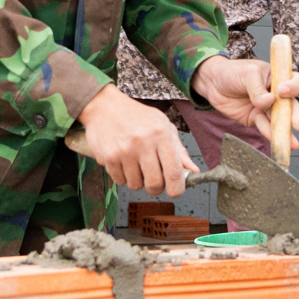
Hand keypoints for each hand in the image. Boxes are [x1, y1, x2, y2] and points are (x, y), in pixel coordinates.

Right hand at [78, 85, 196, 195]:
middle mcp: (143, 143)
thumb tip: (193, 171)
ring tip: (136, 164)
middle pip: (155, 184)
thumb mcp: (163, 126)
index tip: (175, 191)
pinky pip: (120, 181)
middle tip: (154, 179)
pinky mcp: (108, 157)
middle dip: (156, 188)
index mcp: (160, 134)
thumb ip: (179, 150)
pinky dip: (123, 176)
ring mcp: (124, 151)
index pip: (173, 172)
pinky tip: (124, 161)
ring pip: (136, 185)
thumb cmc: (138, 116)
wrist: (105, 107)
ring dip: (138, 180)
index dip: (177, 189)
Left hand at [194, 55, 298, 143]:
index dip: (294, 87)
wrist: (212, 82)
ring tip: (291, 143)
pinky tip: (274, 139)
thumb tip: (268, 102)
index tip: (282, 91)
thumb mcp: (247, 74)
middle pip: (290, 105)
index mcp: (278, 77)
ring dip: (284, 131)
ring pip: (278, 119)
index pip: (296, 81)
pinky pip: (264, 126)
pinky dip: (268, 133)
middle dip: (295, 116)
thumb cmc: (232, 71)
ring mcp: (266, 107)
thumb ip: (257, 89)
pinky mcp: (255, 118)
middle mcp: (276, 93)